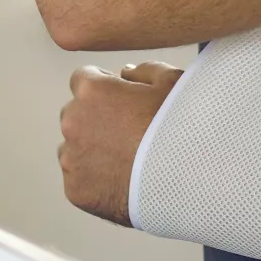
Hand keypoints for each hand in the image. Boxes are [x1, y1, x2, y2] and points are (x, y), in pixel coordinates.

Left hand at [58, 62, 183, 225]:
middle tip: (128, 133)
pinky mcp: (76, 190)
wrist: (188, 182)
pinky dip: (95, 180)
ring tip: (127, 160)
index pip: (82, 79)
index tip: (120, 100)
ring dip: (92, 150)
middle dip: (95, 119)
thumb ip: (144, 70)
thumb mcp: (173, 82)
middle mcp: (73, 122)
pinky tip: (122, 181)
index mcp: (92, 91)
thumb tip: (127, 72)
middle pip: (75, 114)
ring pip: (73, 148)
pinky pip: (79, 179)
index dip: (104, 87)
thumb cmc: (183, 129)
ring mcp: (71, 158)